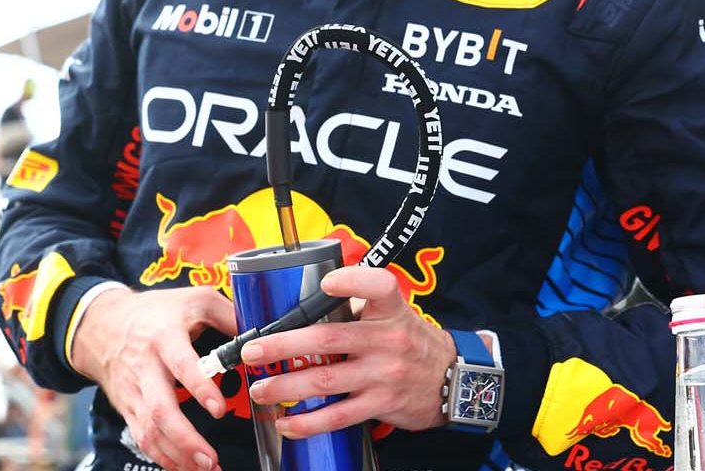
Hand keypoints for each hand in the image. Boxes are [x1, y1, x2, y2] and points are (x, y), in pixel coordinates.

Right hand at [70, 286, 238, 469]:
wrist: (102, 325)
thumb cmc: (154, 312)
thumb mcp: (192, 299)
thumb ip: (227, 314)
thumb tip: (259, 334)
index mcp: (164, 337)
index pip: (181, 365)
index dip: (199, 387)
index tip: (218, 408)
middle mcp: (146, 367)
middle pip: (159, 409)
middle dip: (185, 438)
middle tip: (211, 458)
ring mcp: (134, 391)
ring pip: (150, 430)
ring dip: (177, 455)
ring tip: (205, 468)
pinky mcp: (128, 408)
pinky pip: (143, 437)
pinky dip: (162, 457)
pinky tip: (184, 467)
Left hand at [240, 265, 454, 437]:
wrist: (452, 379)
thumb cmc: (407, 339)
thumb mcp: (391, 313)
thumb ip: (354, 306)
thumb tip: (296, 306)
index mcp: (389, 309)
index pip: (378, 286)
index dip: (353, 281)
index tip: (327, 283)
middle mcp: (388, 339)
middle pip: (329, 339)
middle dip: (284, 346)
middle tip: (252, 352)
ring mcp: (384, 374)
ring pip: (326, 381)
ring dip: (286, 386)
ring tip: (259, 390)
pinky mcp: (382, 404)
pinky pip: (339, 415)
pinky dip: (309, 422)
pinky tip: (287, 423)